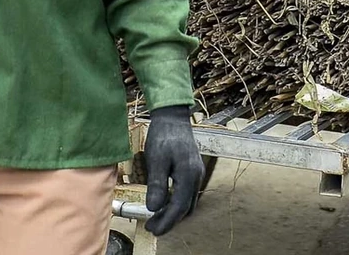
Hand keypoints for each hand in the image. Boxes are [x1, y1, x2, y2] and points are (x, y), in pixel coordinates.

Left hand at [143, 105, 202, 234]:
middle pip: (186, 208)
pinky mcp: (193, 170)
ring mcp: (196, 173)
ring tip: (156, 218)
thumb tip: (154, 208)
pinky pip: (186, 193)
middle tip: (152, 227)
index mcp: (188, 175)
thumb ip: (157, 184)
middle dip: (170, 221)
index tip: (153, 230)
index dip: (167, 222)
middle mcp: (196, 176)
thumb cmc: (164, 136)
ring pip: (187, 202)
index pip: (179, 207)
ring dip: (173, 213)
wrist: (173, 118)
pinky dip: (176, 203)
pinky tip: (164, 203)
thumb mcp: (156, 160)